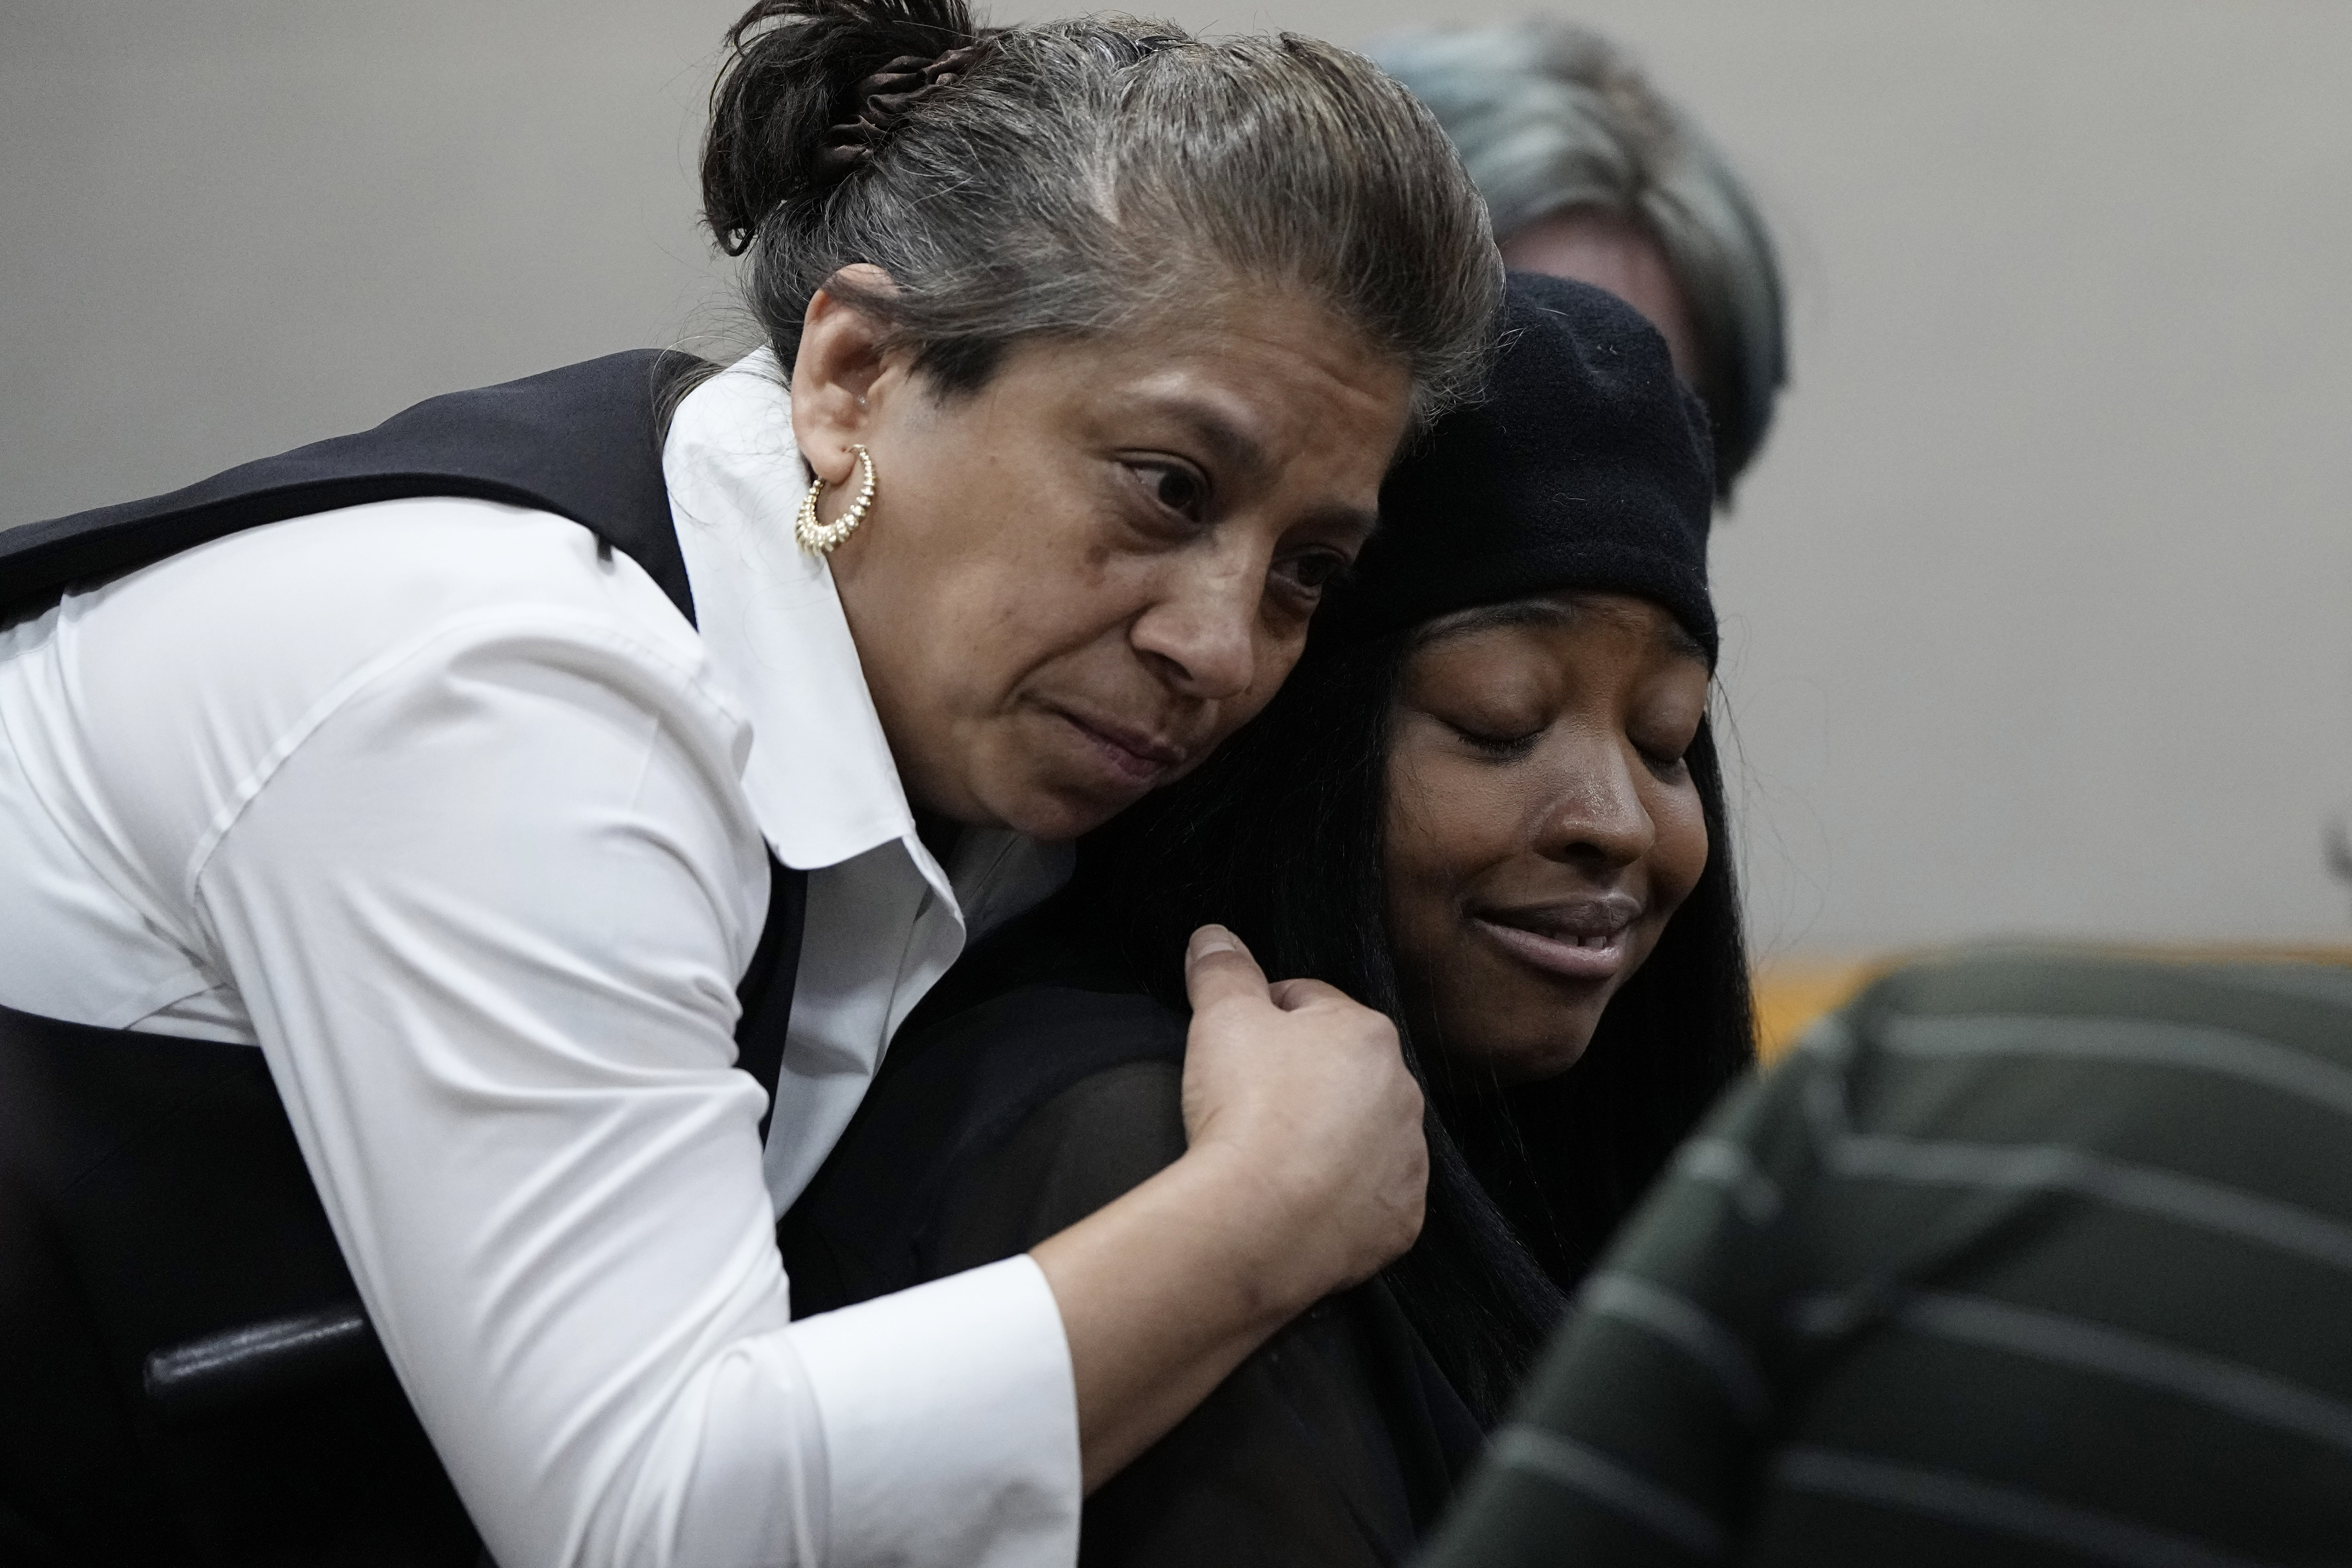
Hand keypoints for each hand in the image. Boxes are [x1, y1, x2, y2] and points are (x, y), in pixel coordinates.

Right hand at [1177, 924, 1427, 1311]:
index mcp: (1368, 1034)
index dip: (1263, 1018)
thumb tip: (1214, 937)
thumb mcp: (1221, 1017)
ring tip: (1271, 1157)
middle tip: (1247, 1104)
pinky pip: (1369, 1199)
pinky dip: (1338, 1199)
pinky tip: (1296, 1200)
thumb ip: (1221, 968)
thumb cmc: (1246, 1110)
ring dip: (1324, 1140)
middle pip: (1339, 1072)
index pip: (1309, 1005)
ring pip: (1360, 1136)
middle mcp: (1403, 1093)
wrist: (1258, 1223)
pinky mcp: (1400, 1220)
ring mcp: (1407, 1161)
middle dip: (1299, 1080)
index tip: (1235, 1046)